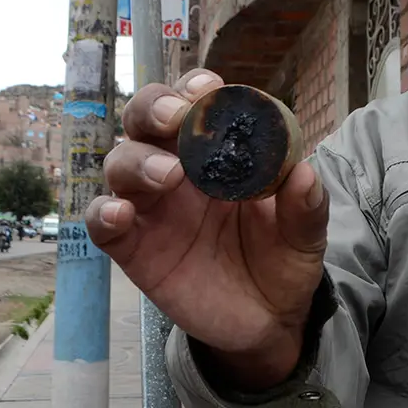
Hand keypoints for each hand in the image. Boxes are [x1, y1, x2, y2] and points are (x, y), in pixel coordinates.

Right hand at [85, 69, 328, 388]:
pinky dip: (103, 213)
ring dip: (138, 160)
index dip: (194, 88)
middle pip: (144, 120)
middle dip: (154, 107)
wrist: (269, 319)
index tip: (210, 90)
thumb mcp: (305, 233)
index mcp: (217, 152)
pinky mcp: (133, 247)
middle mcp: (177, 169)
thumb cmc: (283, 258)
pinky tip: (121, 214)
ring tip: (169, 175)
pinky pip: (102, 223)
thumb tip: (303, 172)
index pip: (195, 103)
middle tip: (176, 119)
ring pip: (121, 163)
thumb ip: (306, 205)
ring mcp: (152, 207)